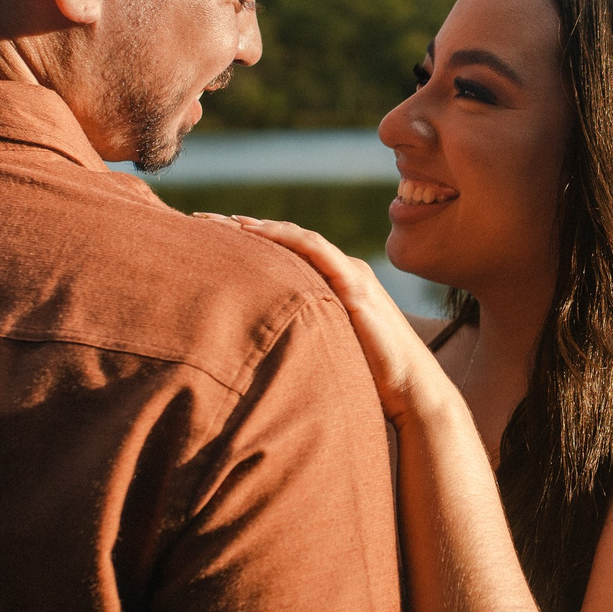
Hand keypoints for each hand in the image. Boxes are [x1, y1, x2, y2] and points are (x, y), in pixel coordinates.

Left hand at [214, 217, 453, 424]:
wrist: (413, 392)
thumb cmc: (370, 383)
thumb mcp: (325, 353)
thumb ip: (300, 341)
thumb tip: (257, 352)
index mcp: (334, 284)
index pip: (285, 254)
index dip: (248, 242)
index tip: (208, 237)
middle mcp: (343, 272)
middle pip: (286, 240)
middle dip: (243, 228)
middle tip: (199, 219)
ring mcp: (352, 276)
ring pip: (299, 239)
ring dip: (260, 228)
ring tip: (222, 222)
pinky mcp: (357, 287)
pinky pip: (318, 252)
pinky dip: (287, 239)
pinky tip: (258, 233)